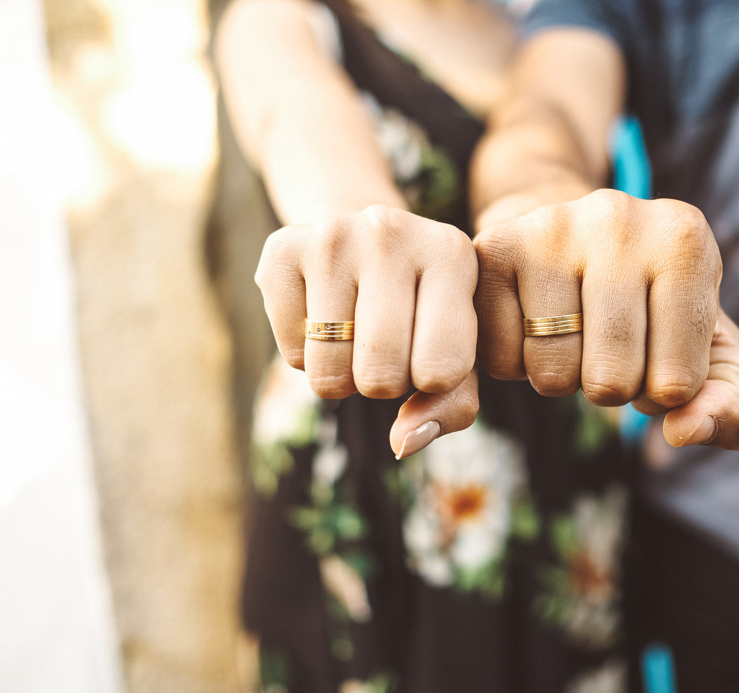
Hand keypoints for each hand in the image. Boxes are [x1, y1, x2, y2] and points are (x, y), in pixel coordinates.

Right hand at [255, 205, 479, 456]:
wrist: (365, 242)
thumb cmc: (424, 309)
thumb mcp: (457, 348)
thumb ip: (452, 405)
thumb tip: (403, 443)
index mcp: (453, 253)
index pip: (441, 371)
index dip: (432, 381)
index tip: (431, 350)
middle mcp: (393, 232)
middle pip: (380, 376)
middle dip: (384, 383)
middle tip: (388, 345)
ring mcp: (332, 235)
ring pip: (329, 373)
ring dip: (342, 375)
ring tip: (355, 333)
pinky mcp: (281, 248)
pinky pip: (292, 355)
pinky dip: (306, 356)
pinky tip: (322, 316)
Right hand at [474, 188, 738, 449]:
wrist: (571, 241)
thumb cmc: (651, 308)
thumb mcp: (707, 354)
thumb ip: (729, 407)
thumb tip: (685, 432)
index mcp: (686, 240)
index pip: (676, 384)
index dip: (662, 389)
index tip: (656, 345)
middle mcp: (619, 219)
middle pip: (610, 380)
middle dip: (610, 385)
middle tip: (607, 341)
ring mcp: (550, 228)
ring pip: (552, 375)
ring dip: (561, 377)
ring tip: (570, 330)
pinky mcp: (493, 247)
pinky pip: (501, 360)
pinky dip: (515, 363)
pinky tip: (530, 322)